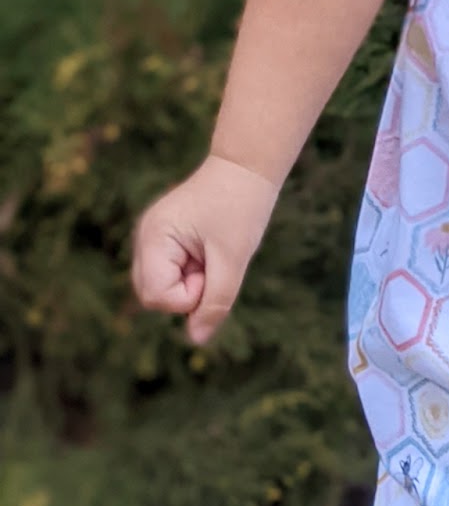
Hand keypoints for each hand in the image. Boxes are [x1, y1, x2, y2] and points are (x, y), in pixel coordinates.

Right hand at [131, 154, 279, 344]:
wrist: (247, 166)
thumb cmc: (242, 207)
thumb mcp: (234, 258)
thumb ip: (216, 301)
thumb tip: (197, 340)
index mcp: (153, 238)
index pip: (155, 296)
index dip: (189, 296)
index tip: (214, 270)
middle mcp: (144, 239)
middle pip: (154, 294)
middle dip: (190, 290)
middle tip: (216, 261)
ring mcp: (152, 238)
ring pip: (165, 285)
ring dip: (194, 280)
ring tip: (214, 251)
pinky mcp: (165, 238)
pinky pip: (174, 271)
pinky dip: (196, 269)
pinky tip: (211, 247)